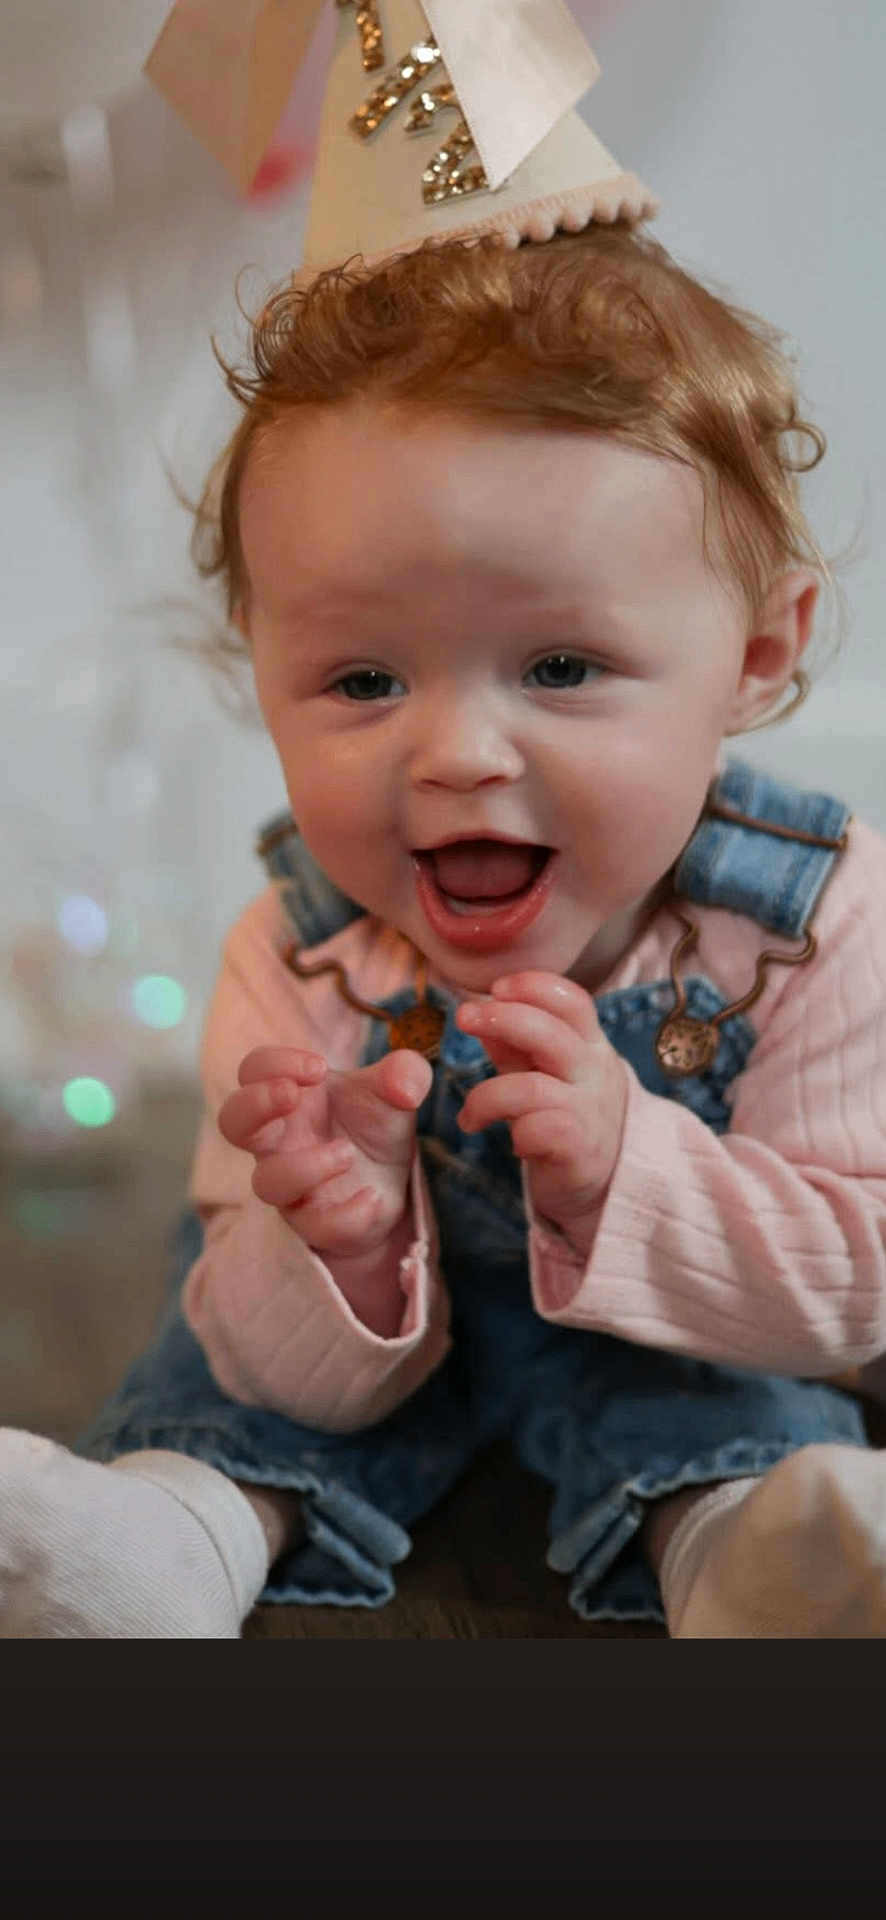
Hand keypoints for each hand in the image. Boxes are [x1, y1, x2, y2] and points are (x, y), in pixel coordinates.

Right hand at [218, 1045, 432, 1257]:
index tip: (319, 1068)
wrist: (393, 1184)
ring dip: (305, 1166)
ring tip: (346, 1153)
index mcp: (289, 1099)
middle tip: (291, 1094)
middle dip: (254, 1104)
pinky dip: (348, 1214)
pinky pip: (317, 1227)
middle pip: (232, 1122)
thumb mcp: (396, 1093)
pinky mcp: (316, 1224)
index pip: (253, 1070)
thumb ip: (405, 1075)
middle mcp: (279, 1142)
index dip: (275, 1063)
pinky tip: (374, 1197)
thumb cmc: (373, 1127)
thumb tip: (404, 1085)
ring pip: (268, 1183)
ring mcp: (292, 1186)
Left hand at [454, 971, 628, 1258]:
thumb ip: (512, 1043)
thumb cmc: (566, 1117)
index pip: (572, 1001)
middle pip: (551, 1032)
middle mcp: (594, 1071)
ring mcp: (590, 1110)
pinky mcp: (580, 1149)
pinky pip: (539, 1130)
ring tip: (470, 1115)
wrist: (604, 1184)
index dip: (533, 986)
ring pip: (532, 1087)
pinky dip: (515, 1132)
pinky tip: (510, 1142)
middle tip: (464, 1019)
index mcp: (589, 1045)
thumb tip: (476, 1010)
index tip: (495, 989)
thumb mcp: (541, 1072)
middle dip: (503, 1018)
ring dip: (486, 1096)